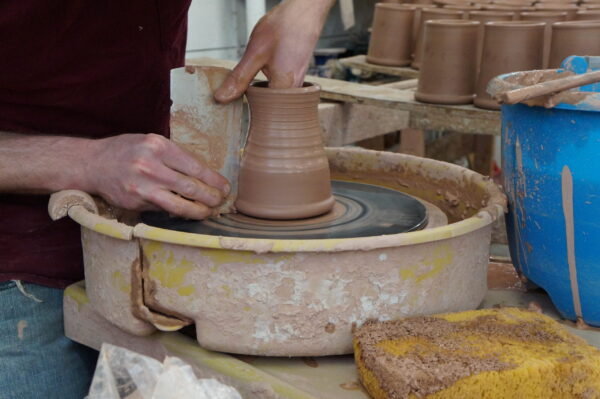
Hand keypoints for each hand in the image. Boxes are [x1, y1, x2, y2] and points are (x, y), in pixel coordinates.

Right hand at [83, 134, 228, 218]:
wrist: (93, 164)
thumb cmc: (127, 151)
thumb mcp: (151, 143)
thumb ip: (175, 157)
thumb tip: (204, 176)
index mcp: (158, 146)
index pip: (195, 167)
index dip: (214, 180)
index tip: (225, 186)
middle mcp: (150, 166)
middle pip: (191, 187)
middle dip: (212, 197)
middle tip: (221, 200)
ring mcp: (142, 187)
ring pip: (180, 205)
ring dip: (199, 211)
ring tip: (209, 211)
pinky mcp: (135, 203)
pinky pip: (164, 210)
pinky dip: (179, 212)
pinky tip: (188, 211)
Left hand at [214, 0, 334, 102]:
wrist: (305, 10)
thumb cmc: (284, 28)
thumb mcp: (254, 54)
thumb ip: (239, 79)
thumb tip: (221, 98)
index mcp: (284, 91)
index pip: (263, 115)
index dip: (247, 110)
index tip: (234, 104)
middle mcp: (295, 92)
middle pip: (271, 110)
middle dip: (255, 104)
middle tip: (240, 92)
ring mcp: (298, 84)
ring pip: (276, 99)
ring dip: (262, 94)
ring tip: (253, 80)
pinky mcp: (297, 75)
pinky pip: (281, 88)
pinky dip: (270, 84)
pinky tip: (264, 72)